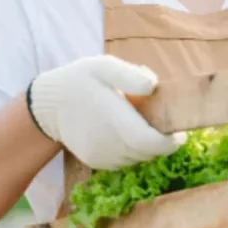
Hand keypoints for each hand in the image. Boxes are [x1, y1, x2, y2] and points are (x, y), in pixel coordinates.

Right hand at [26, 55, 181, 169]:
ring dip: (145, 146)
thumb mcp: (104, 66)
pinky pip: (124, 161)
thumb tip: (153, 86)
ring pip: (137, 158)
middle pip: (148, 152)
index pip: (150, 142)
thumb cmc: (81, 80)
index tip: (179, 132)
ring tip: (138, 123)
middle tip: (162, 122)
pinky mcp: (95, 162)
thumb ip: (130, 75)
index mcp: (114, 119)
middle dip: (160, 141)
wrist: (48, 105)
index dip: (170, 142)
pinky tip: (123, 132)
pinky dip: (131, 151)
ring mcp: (101, 156)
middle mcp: (108, 143)